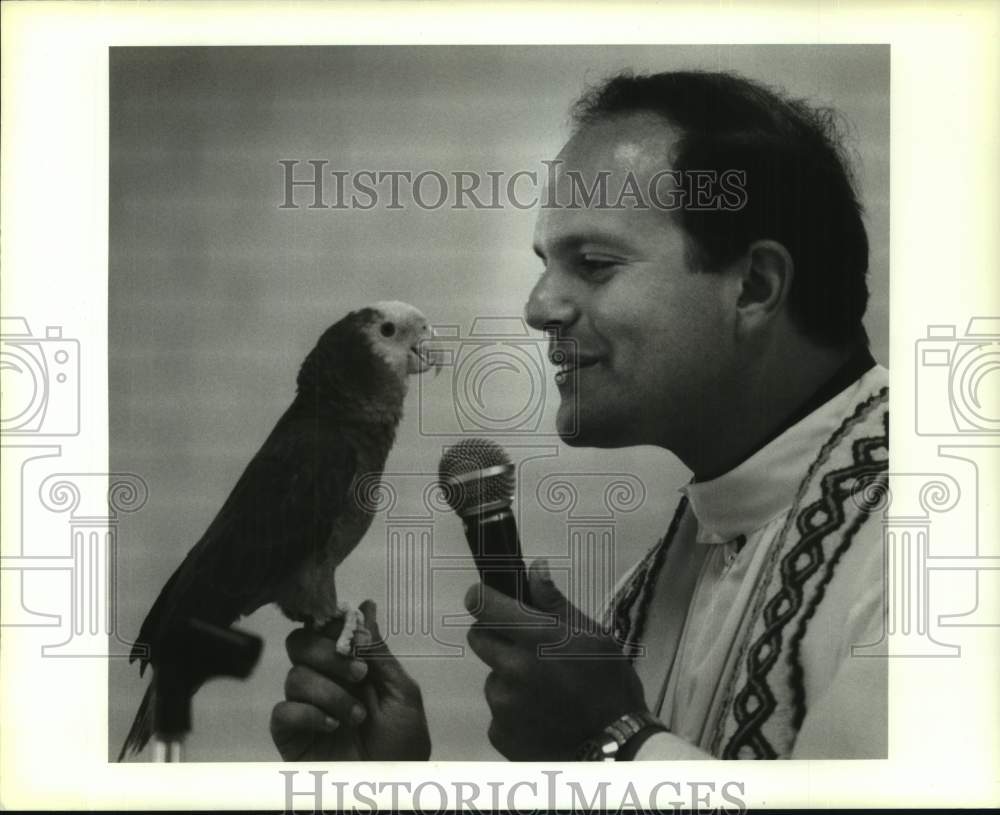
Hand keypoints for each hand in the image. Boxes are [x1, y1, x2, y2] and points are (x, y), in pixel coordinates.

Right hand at [270, 599, 430, 760]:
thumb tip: (366, 607)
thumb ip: (378, 651)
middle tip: (359, 674)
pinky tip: (332, 726)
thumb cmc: (401, 746)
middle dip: (328, 654)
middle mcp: (323, 681)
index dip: (333, 625)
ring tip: (357, 717)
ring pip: (295, 676)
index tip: (350, 634)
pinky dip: (309, 714)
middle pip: (300, 643)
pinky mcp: (289, 735)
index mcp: (349, 666)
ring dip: (331, 693)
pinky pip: (282, 711)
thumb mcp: (401, 693)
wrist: (388, 792)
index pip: (326, 630)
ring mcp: (304, 707)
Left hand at [466, 559, 647, 759]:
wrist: (617, 749)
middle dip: (495, 635)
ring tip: (542, 690)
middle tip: (523, 646)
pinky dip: (513, 710)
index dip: (481, 597)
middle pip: (478, 638)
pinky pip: (497, 711)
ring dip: (508, 676)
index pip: (482, 605)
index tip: (487, 599)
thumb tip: (535, 569)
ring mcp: (503, 704)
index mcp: (536, 638)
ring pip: (491, 676)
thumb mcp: (593, 636)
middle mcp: (512, 669)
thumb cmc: (610, 685)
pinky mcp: (499, 732)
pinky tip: (540, 716)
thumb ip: (556, 603)